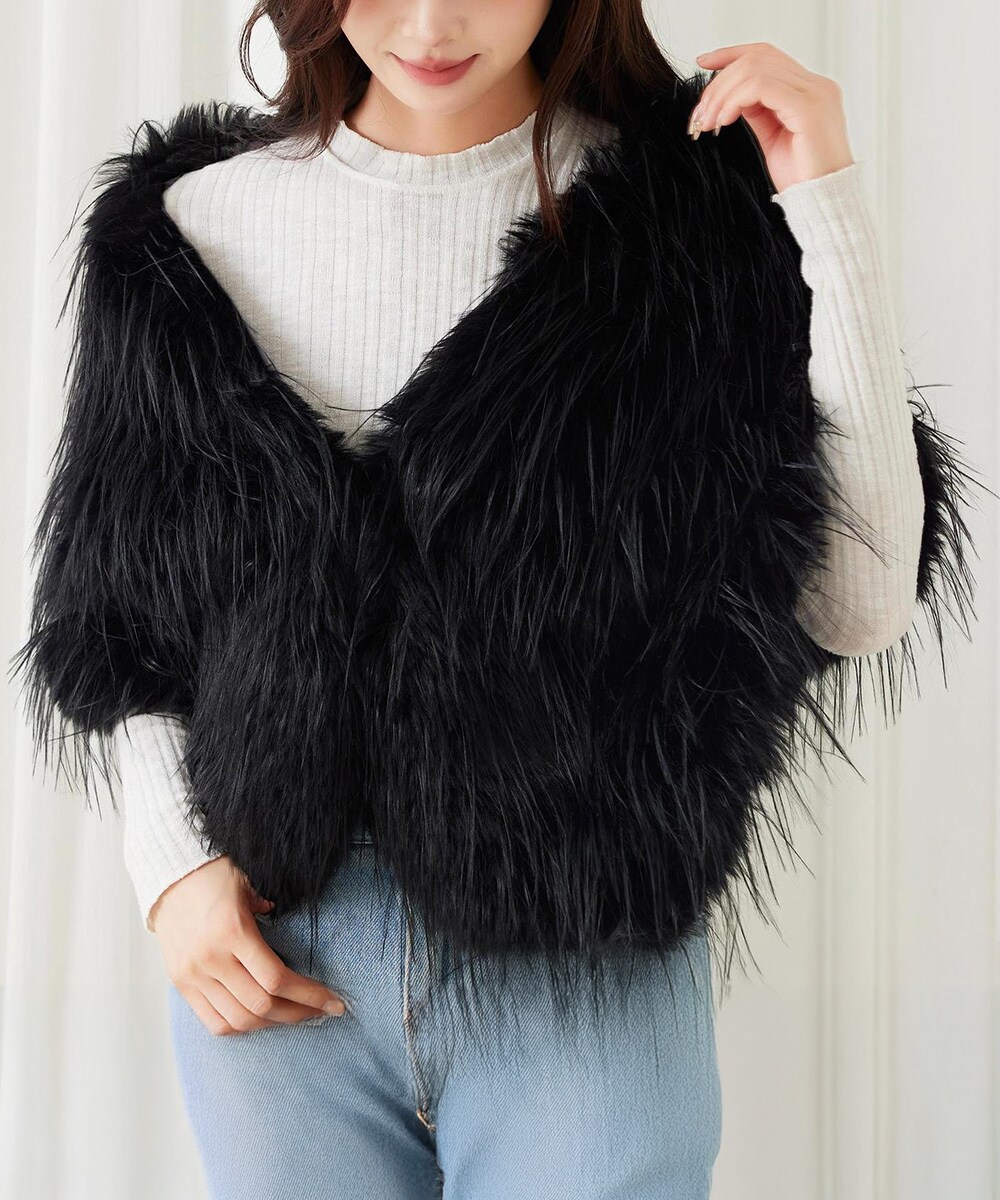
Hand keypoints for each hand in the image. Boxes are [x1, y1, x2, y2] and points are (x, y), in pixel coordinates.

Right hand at [151, 856, 348, 1035]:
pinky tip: (262, 1019)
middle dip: (299, 1013)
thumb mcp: (250, 884)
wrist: (168, 876)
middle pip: (262, 1006)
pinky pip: (213, 1021)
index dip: (310, 995)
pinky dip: (241, 1027)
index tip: (333, 1002)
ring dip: (274, 1023)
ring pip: (239, 1020)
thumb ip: (272, 909)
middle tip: (323, 1011)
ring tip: (297, 1016)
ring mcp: (193, 975)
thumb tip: (290, 932)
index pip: (277, 979)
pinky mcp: (182, 984)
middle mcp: (211, 959)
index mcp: (233, 932)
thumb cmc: (215, 875)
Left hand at [688, 42, 854, 192]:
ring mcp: (815, 94)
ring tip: (707, 123)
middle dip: (719, 83)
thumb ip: (758, 111)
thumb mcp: (773, 138)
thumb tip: (732, 95)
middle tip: (699, 115)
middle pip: (757, 58)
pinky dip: (734, 100)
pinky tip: (723, 121)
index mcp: (809, 89)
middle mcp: (816, 85)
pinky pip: (761, 87)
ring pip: (755, 69)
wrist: (823, 203)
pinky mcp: (808, 109)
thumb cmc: (801, 178)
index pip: (767, 55)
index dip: (731, 54)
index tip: (702, 63)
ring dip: (722, 94)